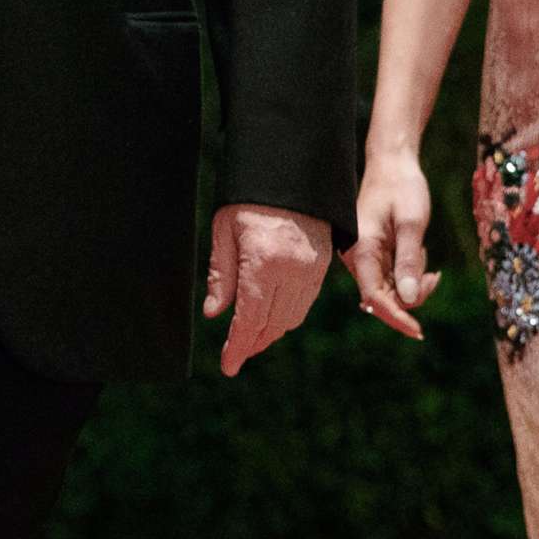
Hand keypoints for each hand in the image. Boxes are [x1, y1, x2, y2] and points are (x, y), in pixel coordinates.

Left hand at [202, 203, 331, 377]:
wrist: (294, 172)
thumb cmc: (251, 198)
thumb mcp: (224, 230)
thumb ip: (221, 275)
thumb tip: (215, 313)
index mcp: (263, 262)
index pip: (250, 320)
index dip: (238, 347)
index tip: (228, 366)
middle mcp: (292, 271)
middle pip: (272, 325)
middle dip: (253, 344)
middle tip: (235, 355)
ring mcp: (312, 270)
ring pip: (292, 318)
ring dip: (271, 333)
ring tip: (251, 339)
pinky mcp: (323, 266)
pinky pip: (305, 303)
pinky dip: (288, 317)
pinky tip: (273, 317)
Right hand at [343, 152, 442, 340]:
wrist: (393, 164)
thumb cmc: (402, 187)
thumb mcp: (411, 223)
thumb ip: (408, 262)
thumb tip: (407, 300)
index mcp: (360, 249)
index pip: (374, 296)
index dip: (396, 316)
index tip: (418, 332)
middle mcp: (357, 257)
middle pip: (383, 297)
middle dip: (410, 295)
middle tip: (434, 277)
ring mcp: (364, 257)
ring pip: (389, 290)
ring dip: (411, 284)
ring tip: (425, 258)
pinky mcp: (373, 255)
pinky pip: (391, 278)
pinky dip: (409, 275)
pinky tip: (420, 257)